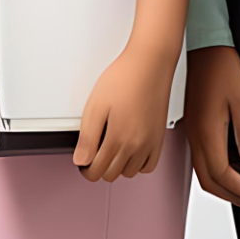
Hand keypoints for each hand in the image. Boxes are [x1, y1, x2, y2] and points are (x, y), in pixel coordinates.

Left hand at [73, 42, 177, 181]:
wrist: (150, 64)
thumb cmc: (124, 78)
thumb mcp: (96, 106)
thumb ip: (87, 138)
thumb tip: (81, 160)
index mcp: (117, 139)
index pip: (96, 171)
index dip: (85, 169)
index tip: (82, 160)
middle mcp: (136, 146)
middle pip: (111, 174)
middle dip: (99, 168)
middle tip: (93, 153)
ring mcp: (150, 143)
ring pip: (129, 172)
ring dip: (117, 167)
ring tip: (110, 149)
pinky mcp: (159, 138)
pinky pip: (148, 166)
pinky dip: (137, 165)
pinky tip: (129, 151)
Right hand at [186, 45, 239, 205]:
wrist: (202, 46)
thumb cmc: (220, 66)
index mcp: (207, 132)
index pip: (223, 176)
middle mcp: (196, 136)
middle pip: (210, 181)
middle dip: (233, 196)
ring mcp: (192, 131)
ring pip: (204, 172)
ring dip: (225, 184)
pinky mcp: (194, 125)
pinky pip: (202, 158)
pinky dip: (218, 170)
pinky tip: (234, 164)